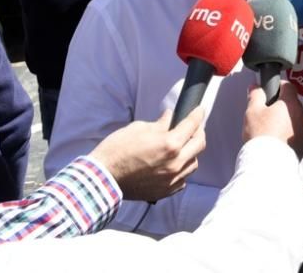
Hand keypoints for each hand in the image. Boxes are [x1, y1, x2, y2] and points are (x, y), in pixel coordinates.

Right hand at [90, 107, 205, 202]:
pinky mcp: (165, 191)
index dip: (197, 115)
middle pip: (199, 144)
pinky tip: (173, 164)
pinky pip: (182, 180)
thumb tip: (170, 117)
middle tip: (193, 126)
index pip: (192, 126)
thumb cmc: (117, 150)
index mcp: (170, 144)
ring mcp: (171, 180)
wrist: (102, 177)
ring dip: (191, 152)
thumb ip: (159, 124)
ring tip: (183, 146)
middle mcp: (175, 163)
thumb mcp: (138, 128)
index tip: (199, 110)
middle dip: (198, 132)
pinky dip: (182, 170)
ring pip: (193, 164)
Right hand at [243, 82, 302, 158]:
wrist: (269, 162)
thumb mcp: (252, 111)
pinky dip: (290, 135)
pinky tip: (279, 140)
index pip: (289, 86)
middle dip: (282, 105)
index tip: (271, 90)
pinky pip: (298, 134)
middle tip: (268, 111)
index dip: (279, 86)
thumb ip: (255, 95)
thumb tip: (256, 87)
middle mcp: (301, 115)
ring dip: (287, 120)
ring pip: (296, 119)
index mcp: (290, 104)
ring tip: (272, 128)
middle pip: (293, 103)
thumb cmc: (262, 136)